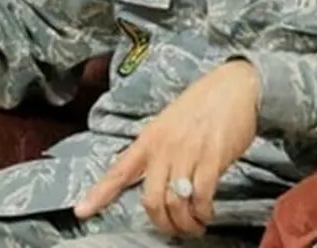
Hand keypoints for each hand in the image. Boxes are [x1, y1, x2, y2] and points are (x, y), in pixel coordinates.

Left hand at [73, 59, 260, 236]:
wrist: (234, 86)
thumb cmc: (204, 103)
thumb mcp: (170, 123)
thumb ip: (159, 150)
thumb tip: (157, 181)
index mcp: (149, 138)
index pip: (119, 170)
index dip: (99, 194)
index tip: (82, 211)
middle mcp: (164, 147)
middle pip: (151, 198)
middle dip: (162, 223)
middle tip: (174, 230)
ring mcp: (187, 152)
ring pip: (175, 202)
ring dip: (185, 223)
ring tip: (195, 225)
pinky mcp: (212, 157)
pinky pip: (201, 195)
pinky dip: (203, 211)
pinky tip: (207, 213)